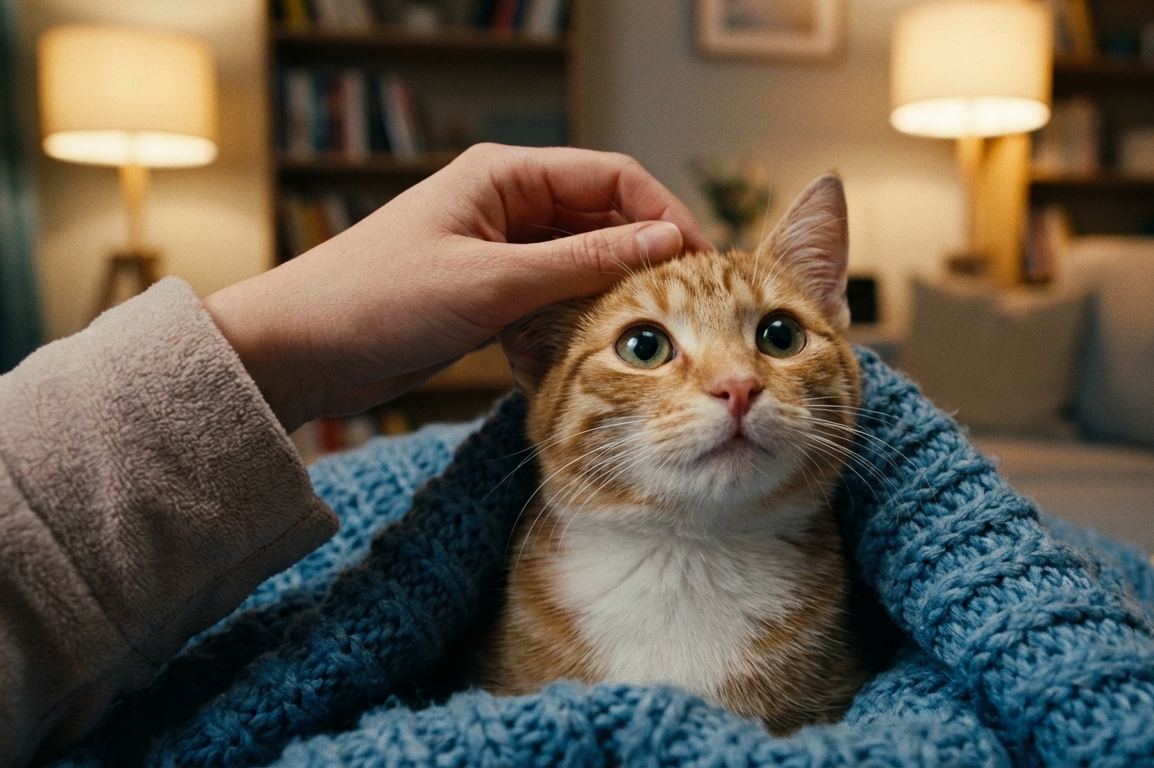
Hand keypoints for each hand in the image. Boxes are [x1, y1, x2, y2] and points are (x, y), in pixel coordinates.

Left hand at [203, 144, 710, 432]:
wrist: (296, 353)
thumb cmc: (376, 300)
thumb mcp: (492, 281)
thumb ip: (583, 261)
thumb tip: (666, 242)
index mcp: (504, 176)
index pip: (612, 177)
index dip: (663, 215)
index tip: (702, 263)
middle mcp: (505, 205)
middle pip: (602, 218)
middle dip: (643, 258)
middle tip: (685, 307)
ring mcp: (495, 251)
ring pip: (580, 263)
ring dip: (609, 294)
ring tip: (646, 334)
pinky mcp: (485, 295)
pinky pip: (552, 298)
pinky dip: (574, 320)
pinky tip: (590, 350)